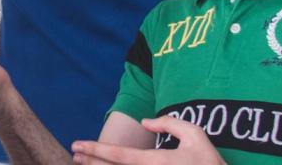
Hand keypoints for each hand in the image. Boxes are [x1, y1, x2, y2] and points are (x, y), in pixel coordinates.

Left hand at [71, 116, 225, 164]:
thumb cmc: (209, 162)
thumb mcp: (195, 134)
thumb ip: (169, 123)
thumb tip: (145, 121)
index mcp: (156, 161)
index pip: (119, 155)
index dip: (95, 149)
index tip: (77, 145)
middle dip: (90, 162)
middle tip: (73, 154)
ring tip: (83, 163)